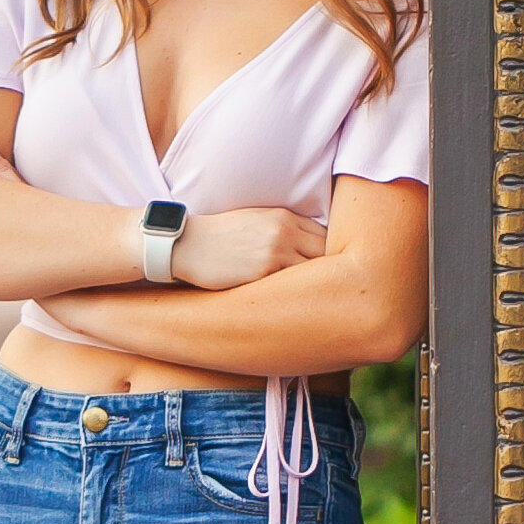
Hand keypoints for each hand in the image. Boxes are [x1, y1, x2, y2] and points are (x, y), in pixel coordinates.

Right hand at [170, 205, 327, 288]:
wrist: (188, 244)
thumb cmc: (221, 235)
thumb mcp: (256, 220)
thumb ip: (285, 229)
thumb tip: (309, 247)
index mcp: (285, 217)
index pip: (325, 234)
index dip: (332, 253)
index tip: (335, 269)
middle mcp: (285, 232)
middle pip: (328, 252)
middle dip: (334, 270)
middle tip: (335, 289)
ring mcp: (276, 252)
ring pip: (316, 271)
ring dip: (321, 285)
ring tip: (322, 301)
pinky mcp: (264, 273)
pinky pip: (296, 286)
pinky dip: (301, 294)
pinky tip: (303, 305)